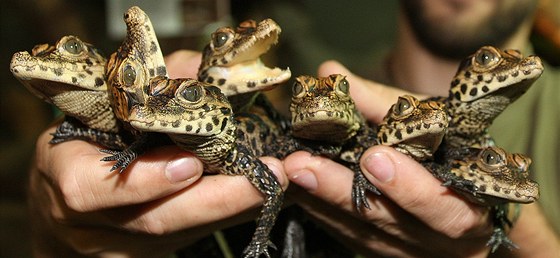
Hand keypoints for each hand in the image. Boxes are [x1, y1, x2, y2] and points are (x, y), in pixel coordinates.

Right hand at [28, 50, 288, 256]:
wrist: (69, 199)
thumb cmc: (87, 140)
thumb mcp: (104, 106)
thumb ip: (152, 85)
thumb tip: (201, 74)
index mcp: (67, 171)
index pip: (91, 189)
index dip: (144, 181)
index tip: (192, 165)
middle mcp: (89, 220)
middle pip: (155, 221)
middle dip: (217, 200)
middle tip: (268, 177)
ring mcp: (118, 245)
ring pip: (180, 234)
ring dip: (233, 209)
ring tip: (275, 184)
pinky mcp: (145, 254)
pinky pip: (192, 238)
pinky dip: (229, 216)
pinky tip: (259, 197)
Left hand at [284, 61, 494, 256]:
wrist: (472, 202)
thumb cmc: (456, 152)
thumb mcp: (432, 123)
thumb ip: (383, 103)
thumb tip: (330, 72)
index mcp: (470, 209)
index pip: (446, 207)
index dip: (411, 187)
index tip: (373, 156)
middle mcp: (440, 241)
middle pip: (391, 224)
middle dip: (343, 194)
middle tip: (303, 165)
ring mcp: (407, 250)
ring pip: (361, 232)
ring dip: (319, 201)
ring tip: (286, 172)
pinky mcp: (379, 249)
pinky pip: (345, 234)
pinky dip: (317, 210)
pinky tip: (292, 187)